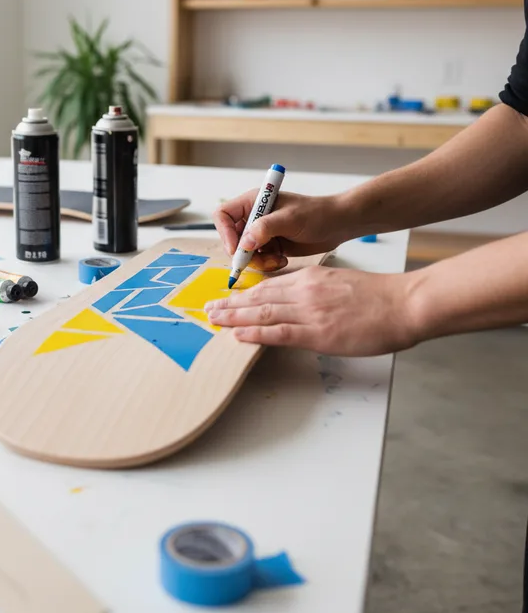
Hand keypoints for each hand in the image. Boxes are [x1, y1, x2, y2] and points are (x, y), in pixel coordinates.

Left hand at [205, 266, 418, 355]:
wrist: (404, 303)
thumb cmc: (379, 296)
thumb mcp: (339, 282)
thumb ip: (315, 288)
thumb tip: (296, 298)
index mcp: (310, 278)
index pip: (269, 286)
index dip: (244, 293)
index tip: (228, 297)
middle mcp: (304, 291)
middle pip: (258, 298)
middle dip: (230, 304)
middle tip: (208, 309)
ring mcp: (309, 312)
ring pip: (261, 313)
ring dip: (233, 317)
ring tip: (213, 320)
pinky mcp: (318, 333)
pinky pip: (278, 333)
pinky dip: (255, 334)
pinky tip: (238, 335)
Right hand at [213, 191, 351, 270]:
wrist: (337, 225)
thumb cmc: (317, 214)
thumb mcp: (290, 218)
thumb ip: (265, 228)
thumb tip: (244, 243)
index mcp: (253, 202)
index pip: (223, 215)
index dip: (225, 233)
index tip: (237, 249)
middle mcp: (253, 217)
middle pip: (231, 239)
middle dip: (244, 253)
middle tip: (259, 259)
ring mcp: (261, 233)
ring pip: (244, 253)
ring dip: (258, 261)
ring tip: (278, 259)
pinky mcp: (269, 246)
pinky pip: (257, 261)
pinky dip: (267, 264)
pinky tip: (283, 259)